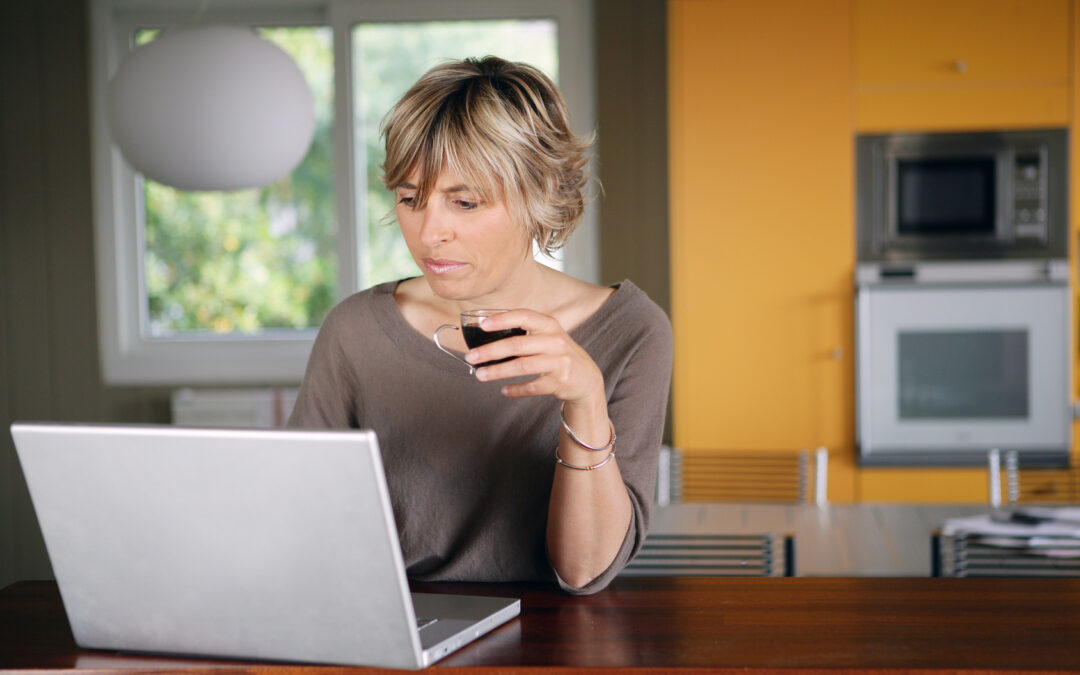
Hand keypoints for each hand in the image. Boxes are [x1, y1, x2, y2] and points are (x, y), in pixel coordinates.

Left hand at [464, 309, 603, 405]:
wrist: (586, 378)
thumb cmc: (558, 354)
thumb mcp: (547, 336)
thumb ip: (525, 332)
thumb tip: (486, 334)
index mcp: (549, 325)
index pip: (524, 316)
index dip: (503, 319)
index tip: (483, 325)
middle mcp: (556, 341)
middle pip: (518, 345)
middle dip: (491, 351)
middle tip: (472, 357)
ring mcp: (559, 362)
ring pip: (522, 366)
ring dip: (498, 371)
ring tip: (480, 375)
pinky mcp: (560, 382)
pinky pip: (532, 387)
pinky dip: (516, 390)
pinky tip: (504, 390)